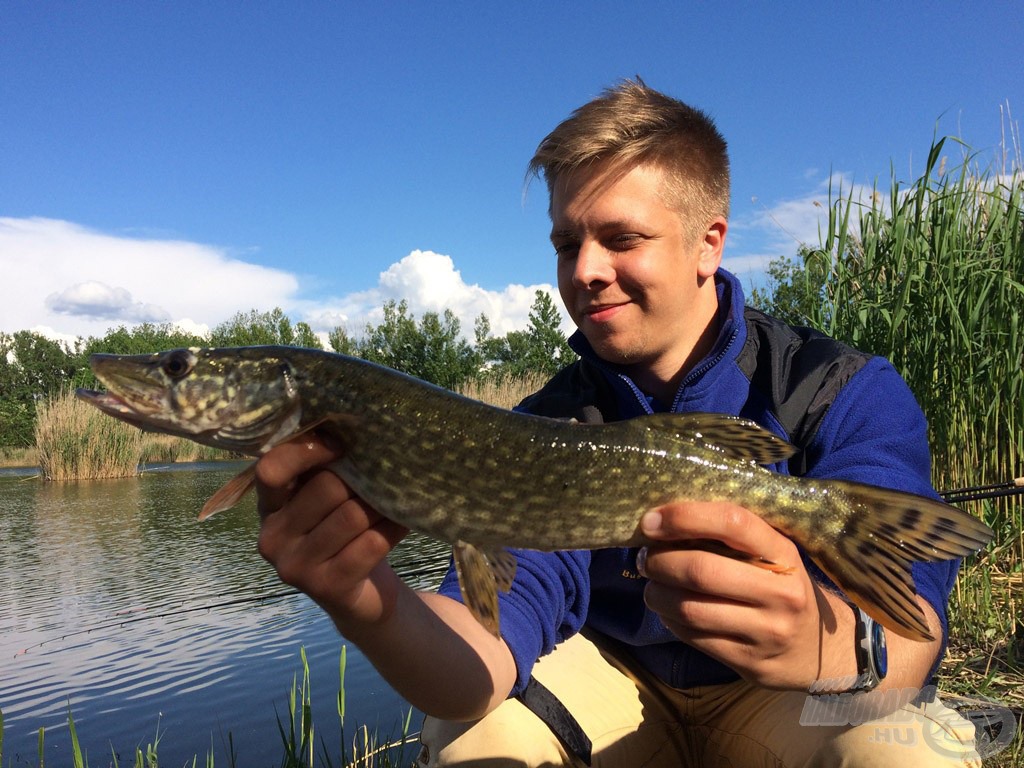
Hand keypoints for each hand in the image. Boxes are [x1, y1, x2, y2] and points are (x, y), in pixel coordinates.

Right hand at [255, 435, 408, 630]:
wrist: (361, 594)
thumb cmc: (342, 532)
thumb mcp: (324, 498)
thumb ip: (323, 468)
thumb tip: (357, 429)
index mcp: (268, 506)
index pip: (271, 469)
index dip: (308, 451)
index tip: (342, 447)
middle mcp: (272, 537)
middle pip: (327, 488)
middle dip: (362, 481)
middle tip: (383, 480)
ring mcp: (296, 566)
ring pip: (353, 515)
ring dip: (383, 504)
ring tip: (396, 500)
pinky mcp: (326, 587)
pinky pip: (371, 543)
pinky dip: (394, 527)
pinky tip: (403, 522)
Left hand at [637, 501, 843, 689]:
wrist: (818, 650)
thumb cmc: (781, 588)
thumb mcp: (772, 555)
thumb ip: (731, 537)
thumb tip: (664, 519)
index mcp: (784, 553)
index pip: (732, 522)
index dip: (685, 517)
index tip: (651, 521)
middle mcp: (779, 591)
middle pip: (702, 570)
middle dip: (660, 562)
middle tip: (645, 559)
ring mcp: (767, 631)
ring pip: (691, 609)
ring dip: (657, 594)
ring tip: (651, 586)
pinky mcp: (750, 662)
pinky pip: (694, 637)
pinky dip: (670, 620)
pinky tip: (668, 611)